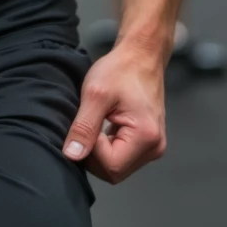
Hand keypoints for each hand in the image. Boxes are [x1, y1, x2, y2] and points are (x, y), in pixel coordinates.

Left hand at [62, 42, 166, 184]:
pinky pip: (121, 156)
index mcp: (146, 137)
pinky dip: (107, 146)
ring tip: (97, 120)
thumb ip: (84, 127)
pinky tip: (103, 125)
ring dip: (99, 150)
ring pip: (116, 166)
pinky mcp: (147, 142)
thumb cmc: (121, 69)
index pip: (110, 166)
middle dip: (94, 153)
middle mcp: (154, 147)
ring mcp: (152, 146)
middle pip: (114, 171)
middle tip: (89, 123)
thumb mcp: (95, 94)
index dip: (91, 149)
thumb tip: (72, 156)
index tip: (88, 122)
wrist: (141, 55)